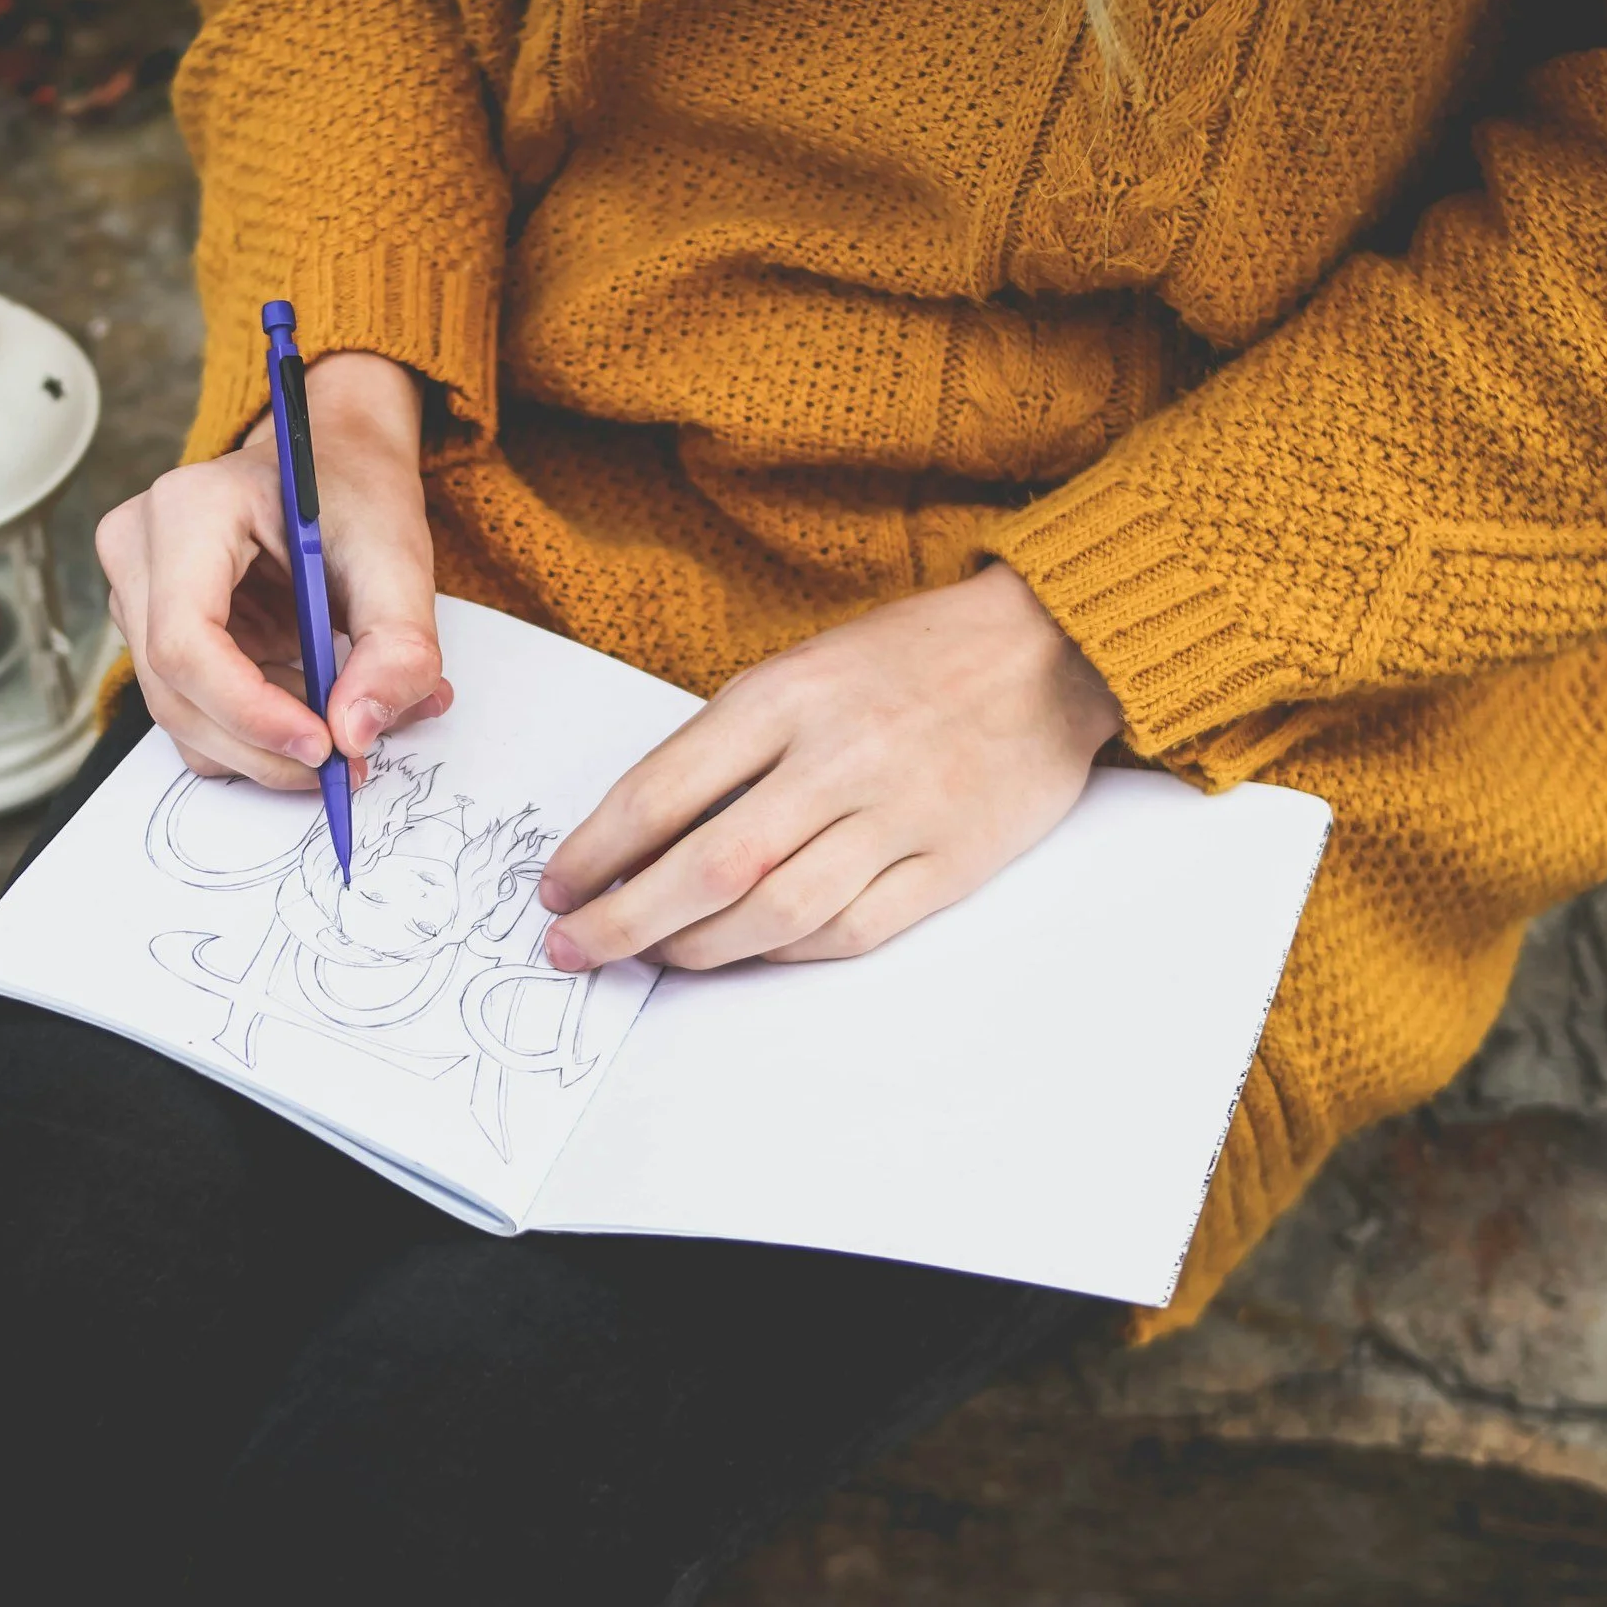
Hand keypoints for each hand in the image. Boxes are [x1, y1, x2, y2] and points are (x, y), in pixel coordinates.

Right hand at [96, 351, 451, 787]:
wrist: (335, 462)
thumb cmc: (357, 494)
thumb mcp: (398, 559)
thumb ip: (396, 647)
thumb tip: (355, 734)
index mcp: (187, 511)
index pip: (185, 642)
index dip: (249, 711)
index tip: (325, 746)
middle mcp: (138, 549)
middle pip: (174, 691)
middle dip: (263, 746)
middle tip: (346, 763)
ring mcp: (133, 590)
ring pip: (177, 713)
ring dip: (261, 745)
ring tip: (339, 720)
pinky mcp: (150, 626)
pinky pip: (189, 708)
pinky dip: (250, 731)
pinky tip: (304, 703)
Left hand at [538, 563, 1123, 969]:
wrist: (1050, 650)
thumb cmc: (907, 659)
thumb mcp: (801, 668)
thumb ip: (727, 745)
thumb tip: (637, 837)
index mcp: (786, 697)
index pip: (660, 791)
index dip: (595, 852)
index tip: (555, 888)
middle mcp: (838, 758)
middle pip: (708, 866)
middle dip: (624, 922)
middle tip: (574, 949)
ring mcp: (899, 815)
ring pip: (774, 913)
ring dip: (697, 949)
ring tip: (654, 956)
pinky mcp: (950, 864)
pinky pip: (849, 931)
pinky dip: (784, 952)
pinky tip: (746, 951)